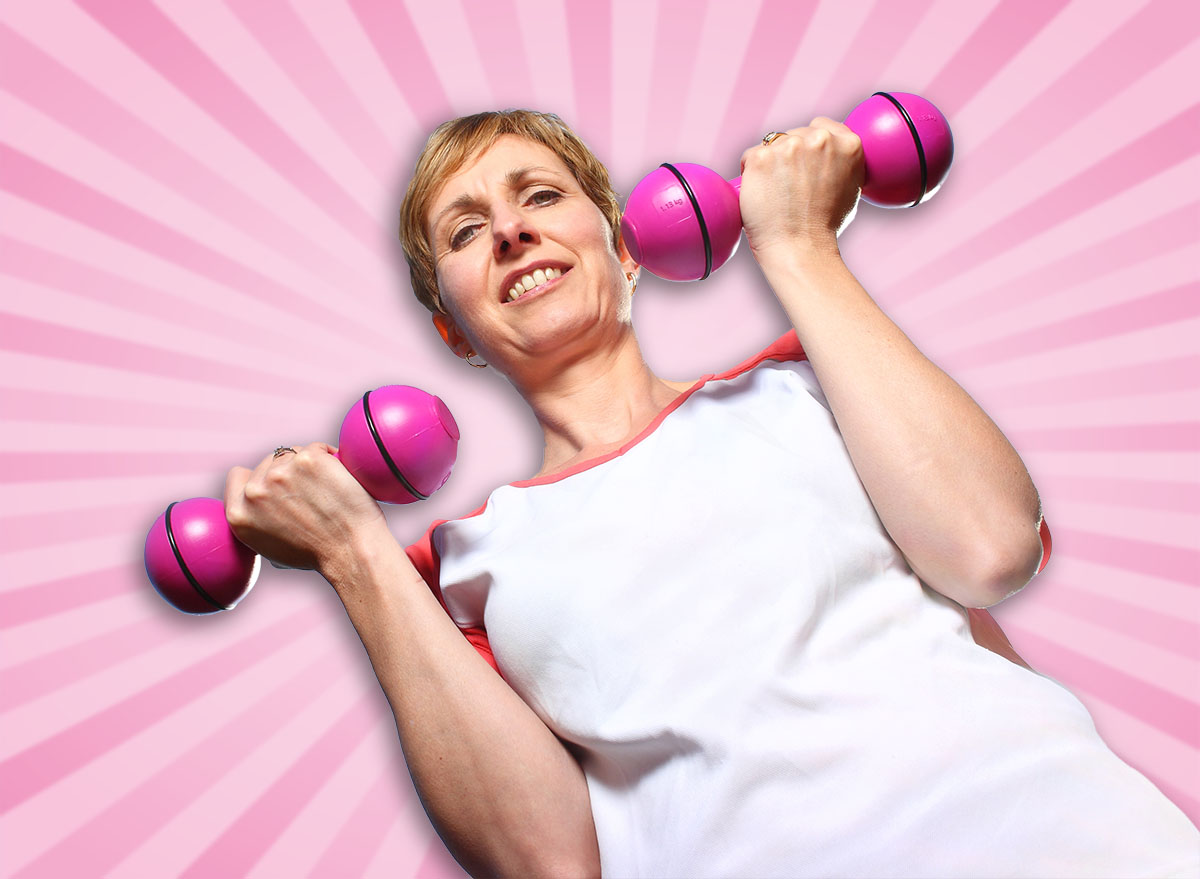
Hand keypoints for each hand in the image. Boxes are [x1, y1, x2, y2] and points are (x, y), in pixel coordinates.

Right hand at [224, 442, 385, 574]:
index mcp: (238, 514)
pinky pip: (318, 447)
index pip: (239, 475)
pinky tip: (339, 476)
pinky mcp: (307, 459)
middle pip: (268, 461)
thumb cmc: (318, 553)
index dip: (260, 477)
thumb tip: (258, 500)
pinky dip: (330, 457)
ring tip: (326, 488)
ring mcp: (280, 473)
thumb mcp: (269, 546)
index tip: (280, 486)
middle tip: (311, 493)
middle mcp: (254, 492)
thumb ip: (256, 518)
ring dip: (308, 464)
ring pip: (292, 452)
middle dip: (287, 472)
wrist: (350, 552)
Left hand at [738, 118, 863, 262]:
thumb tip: (828, 155)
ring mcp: (789, 146)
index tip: (804, 161)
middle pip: (795, 134)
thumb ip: (840, 162)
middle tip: (788, 186)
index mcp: (848, 144)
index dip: (809, 144)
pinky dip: (750, 172)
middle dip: (789, 155)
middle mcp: (820, 139)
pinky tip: (759, 192)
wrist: (800, 248)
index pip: (821, 126)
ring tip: (775, 192)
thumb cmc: (824, 227)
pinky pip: (750, 156)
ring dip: (770, 163)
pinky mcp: (761, 156)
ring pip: (772, 144)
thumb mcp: (850, 187)